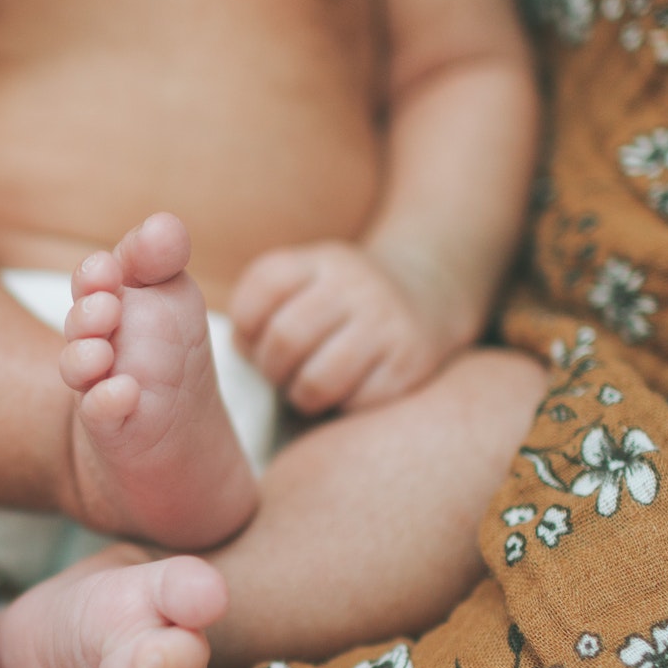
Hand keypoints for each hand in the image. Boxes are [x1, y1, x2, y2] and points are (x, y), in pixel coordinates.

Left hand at [229, 243, 463, 414]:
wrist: (429, 292)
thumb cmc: (344, 300)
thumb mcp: (307, 277)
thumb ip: (263, 303)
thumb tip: (237, 349)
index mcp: (321, 260)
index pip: (264, 285)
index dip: (245, 325)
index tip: (254, 340)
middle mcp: (356, 284)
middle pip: (285, 338)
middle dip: (271, 368)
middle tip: (279, 374)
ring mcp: (386, 323)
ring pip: (316, 381)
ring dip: (300, 395)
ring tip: (306, 388)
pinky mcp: (409, 363)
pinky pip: (354, 403)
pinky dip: (340, 407)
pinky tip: (345, 391)